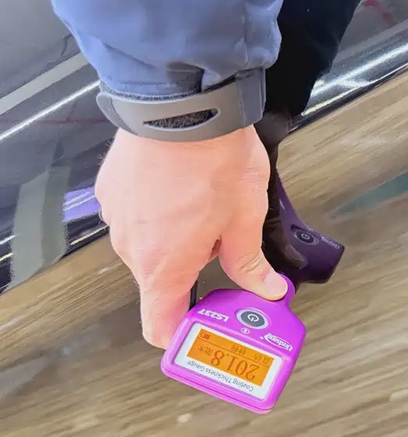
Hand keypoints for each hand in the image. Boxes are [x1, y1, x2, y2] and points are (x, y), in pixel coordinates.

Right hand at [96, 126, 287, 347]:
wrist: (182, 102)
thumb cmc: (214, 159)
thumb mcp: (245, 217)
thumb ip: (250, 263)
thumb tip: (266, 290)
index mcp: (164, 266)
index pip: (158, 327)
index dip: (182, 334)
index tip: (206, 326)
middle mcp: (131, 248)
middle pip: (161, 281)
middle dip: (195, 271)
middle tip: (227, 246)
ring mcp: (117, 217)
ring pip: (150, 247)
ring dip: (178, 239)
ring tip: (209, 206)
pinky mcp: (112, 190)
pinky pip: (138, 217)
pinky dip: (160, 214)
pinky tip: (185, 188)